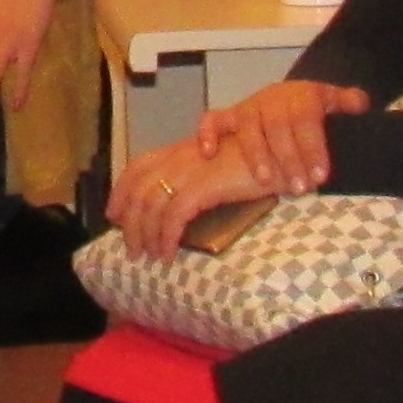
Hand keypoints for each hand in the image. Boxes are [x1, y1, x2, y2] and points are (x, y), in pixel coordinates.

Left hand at [106, 129, 270, 257]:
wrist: (287, 146)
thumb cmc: (261, 159)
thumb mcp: (222, 165)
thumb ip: (200, 178)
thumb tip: (180, 208)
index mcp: (182, 148)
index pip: (138, 167)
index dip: (121, 191)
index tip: (115, 215)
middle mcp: (181, 155)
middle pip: (138, 188)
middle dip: (129, 221)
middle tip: (130, 248)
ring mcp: (191, 168)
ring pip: (151, 204)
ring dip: (145, 234)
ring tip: (147, 256)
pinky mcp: (205, 184)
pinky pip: (174, 215)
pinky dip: (166, 236)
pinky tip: (168, 252)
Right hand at [194, 72, 367, 196]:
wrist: (290, 98)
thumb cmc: (313, 111)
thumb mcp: (334, 102)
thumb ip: (349, 102)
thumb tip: (360, 104)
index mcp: (301, 95)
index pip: (307, 118)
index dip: (313, 146)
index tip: (321, 175)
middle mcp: (273, 98)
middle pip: (278, 125)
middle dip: (288, 157)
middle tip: (299, 187)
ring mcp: (249, 107)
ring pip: (247, 126)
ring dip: (255, 153)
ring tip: (265, 181)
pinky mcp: (228, 116)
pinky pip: (212, 120)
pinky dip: (207, 134)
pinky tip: (208, 153)